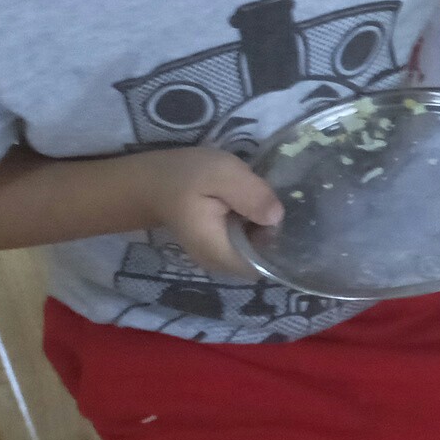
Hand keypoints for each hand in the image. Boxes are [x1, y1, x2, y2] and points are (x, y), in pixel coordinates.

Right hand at [147, 147, 283, 278]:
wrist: (152, 183)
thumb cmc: (183, 177)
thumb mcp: (221, 174)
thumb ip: (250, 195)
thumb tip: (277, 217)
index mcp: (220, 254)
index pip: (265, 264)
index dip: (282, 242)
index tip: (287, 217)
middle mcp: (221, 264)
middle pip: (265, 256)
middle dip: (276, 231)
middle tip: (276, 201)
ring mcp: (220, 257)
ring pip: (258, 247)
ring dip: (266, 226)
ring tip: (264, 199)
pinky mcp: (221, 245)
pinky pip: (249, 240)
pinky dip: (256, 223)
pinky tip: (253, 202)